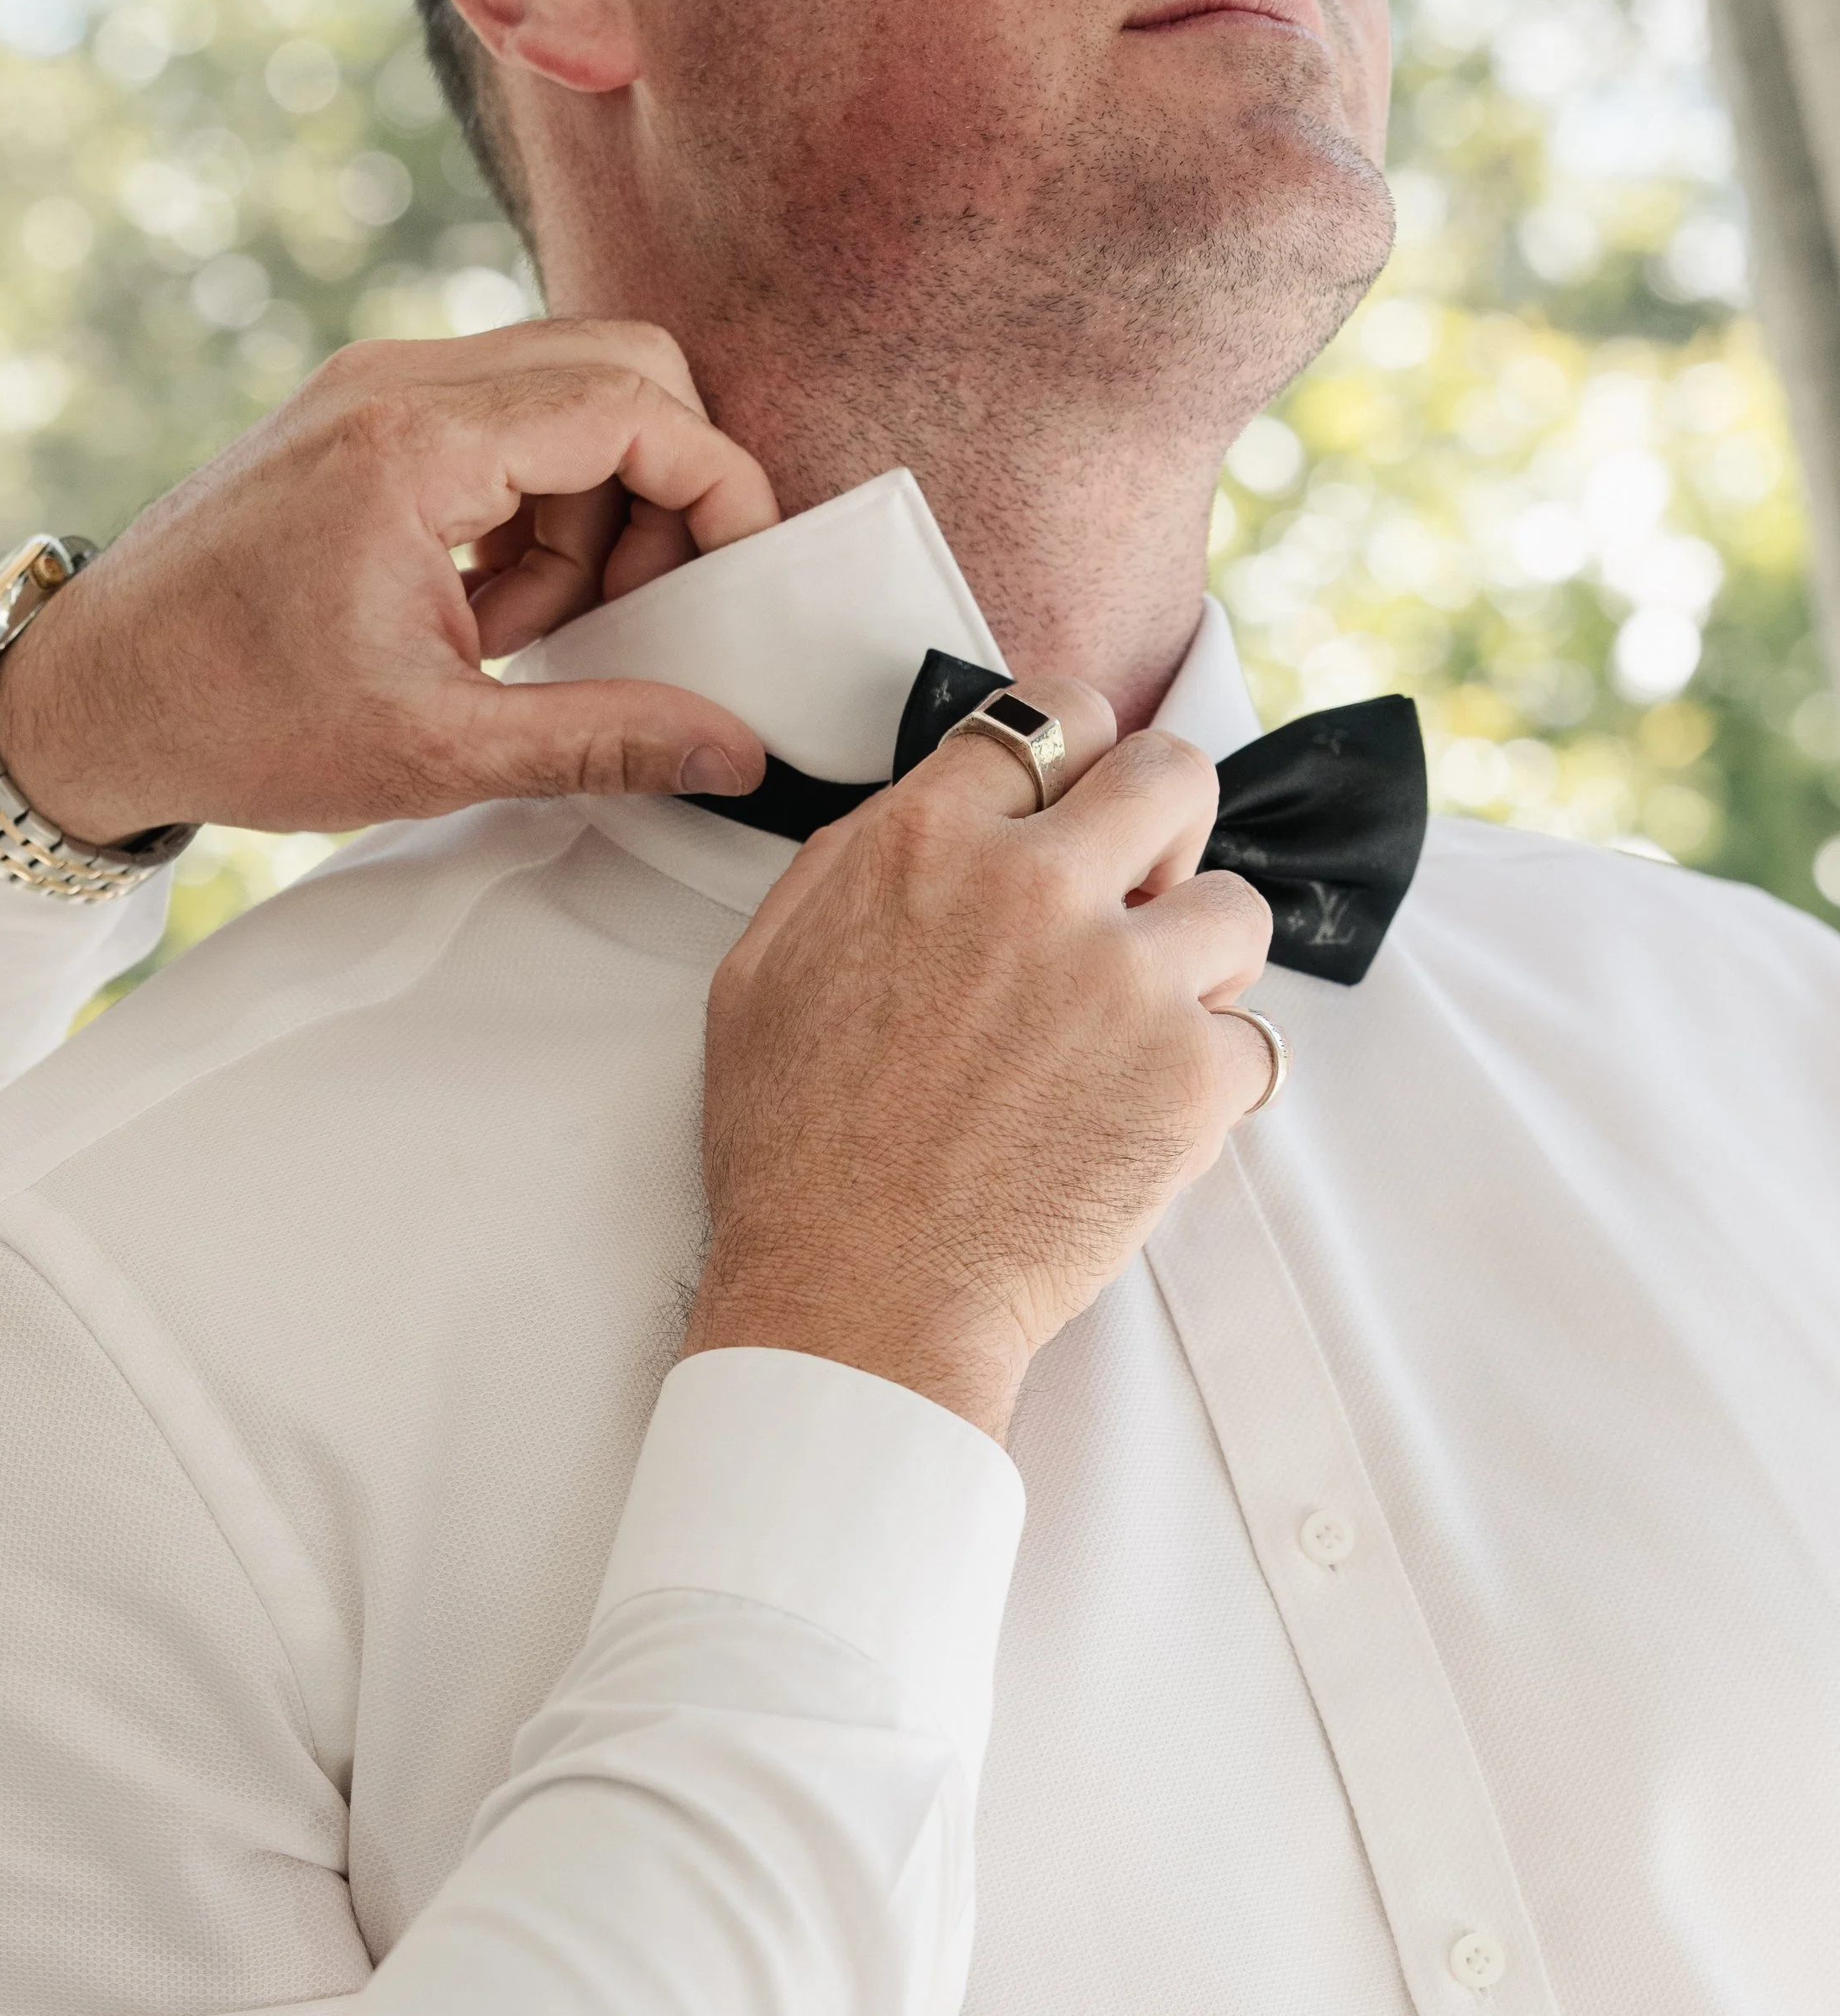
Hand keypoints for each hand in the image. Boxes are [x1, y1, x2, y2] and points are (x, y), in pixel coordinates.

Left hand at [0, 321, 778, 844]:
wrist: (89, 701)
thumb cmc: (231, 720)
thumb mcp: (438, 752)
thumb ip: (602, 739)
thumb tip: (726, 747)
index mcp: (414, 444)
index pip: (634, 403)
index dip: (717, 487)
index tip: (743, 571)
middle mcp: (393, 383)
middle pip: (615, 370)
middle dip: (660, 495)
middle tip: (636, 612)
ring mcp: (371, 391)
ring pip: (563, 400)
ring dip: (587, 518)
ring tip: (527, 634)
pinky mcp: (358, 419)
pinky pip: (500, 430)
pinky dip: (527, 514)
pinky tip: (482, 613)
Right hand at [684, 686, 1275, 1439]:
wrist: (853, 1298)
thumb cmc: (795, 1155)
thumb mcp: (761, 973)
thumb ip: (849, 866)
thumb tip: (925, 809)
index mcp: (929, 842)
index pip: (1054, 718)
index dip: (1077, 761)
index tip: (1080, 803)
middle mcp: (1036, 886)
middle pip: (1174, 773)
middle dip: (1167, 829)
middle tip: (1138, 897)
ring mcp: (1125, 979)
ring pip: (1237, 908)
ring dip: (1199, 965)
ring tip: (1138, 1033)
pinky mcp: (1190, 1077)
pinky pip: (1255, 1043)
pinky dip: (1214, 1086)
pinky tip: (1144, 1121)